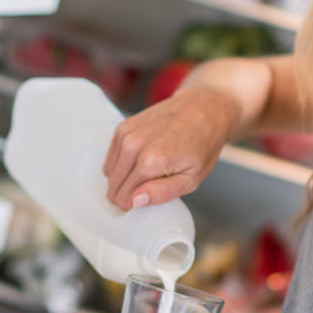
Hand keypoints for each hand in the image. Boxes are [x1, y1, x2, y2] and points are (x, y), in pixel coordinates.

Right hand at [103, 86, 238, 209]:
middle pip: (114, 185)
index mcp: (151, 161)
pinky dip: (121, 164)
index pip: (124, 196)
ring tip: (148, 173)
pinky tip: (140, 161)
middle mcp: (134, 145)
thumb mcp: (191, 179)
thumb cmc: (201, 145)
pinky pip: (111, 157)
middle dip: (127, 193)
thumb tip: (134, 200)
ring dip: (124, 178)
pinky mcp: (123, 126)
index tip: (147, 200)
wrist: (202, 109)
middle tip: (149, 189)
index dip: (133, 204)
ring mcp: (126, 134)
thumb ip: (162, 193)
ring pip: (110, 172)